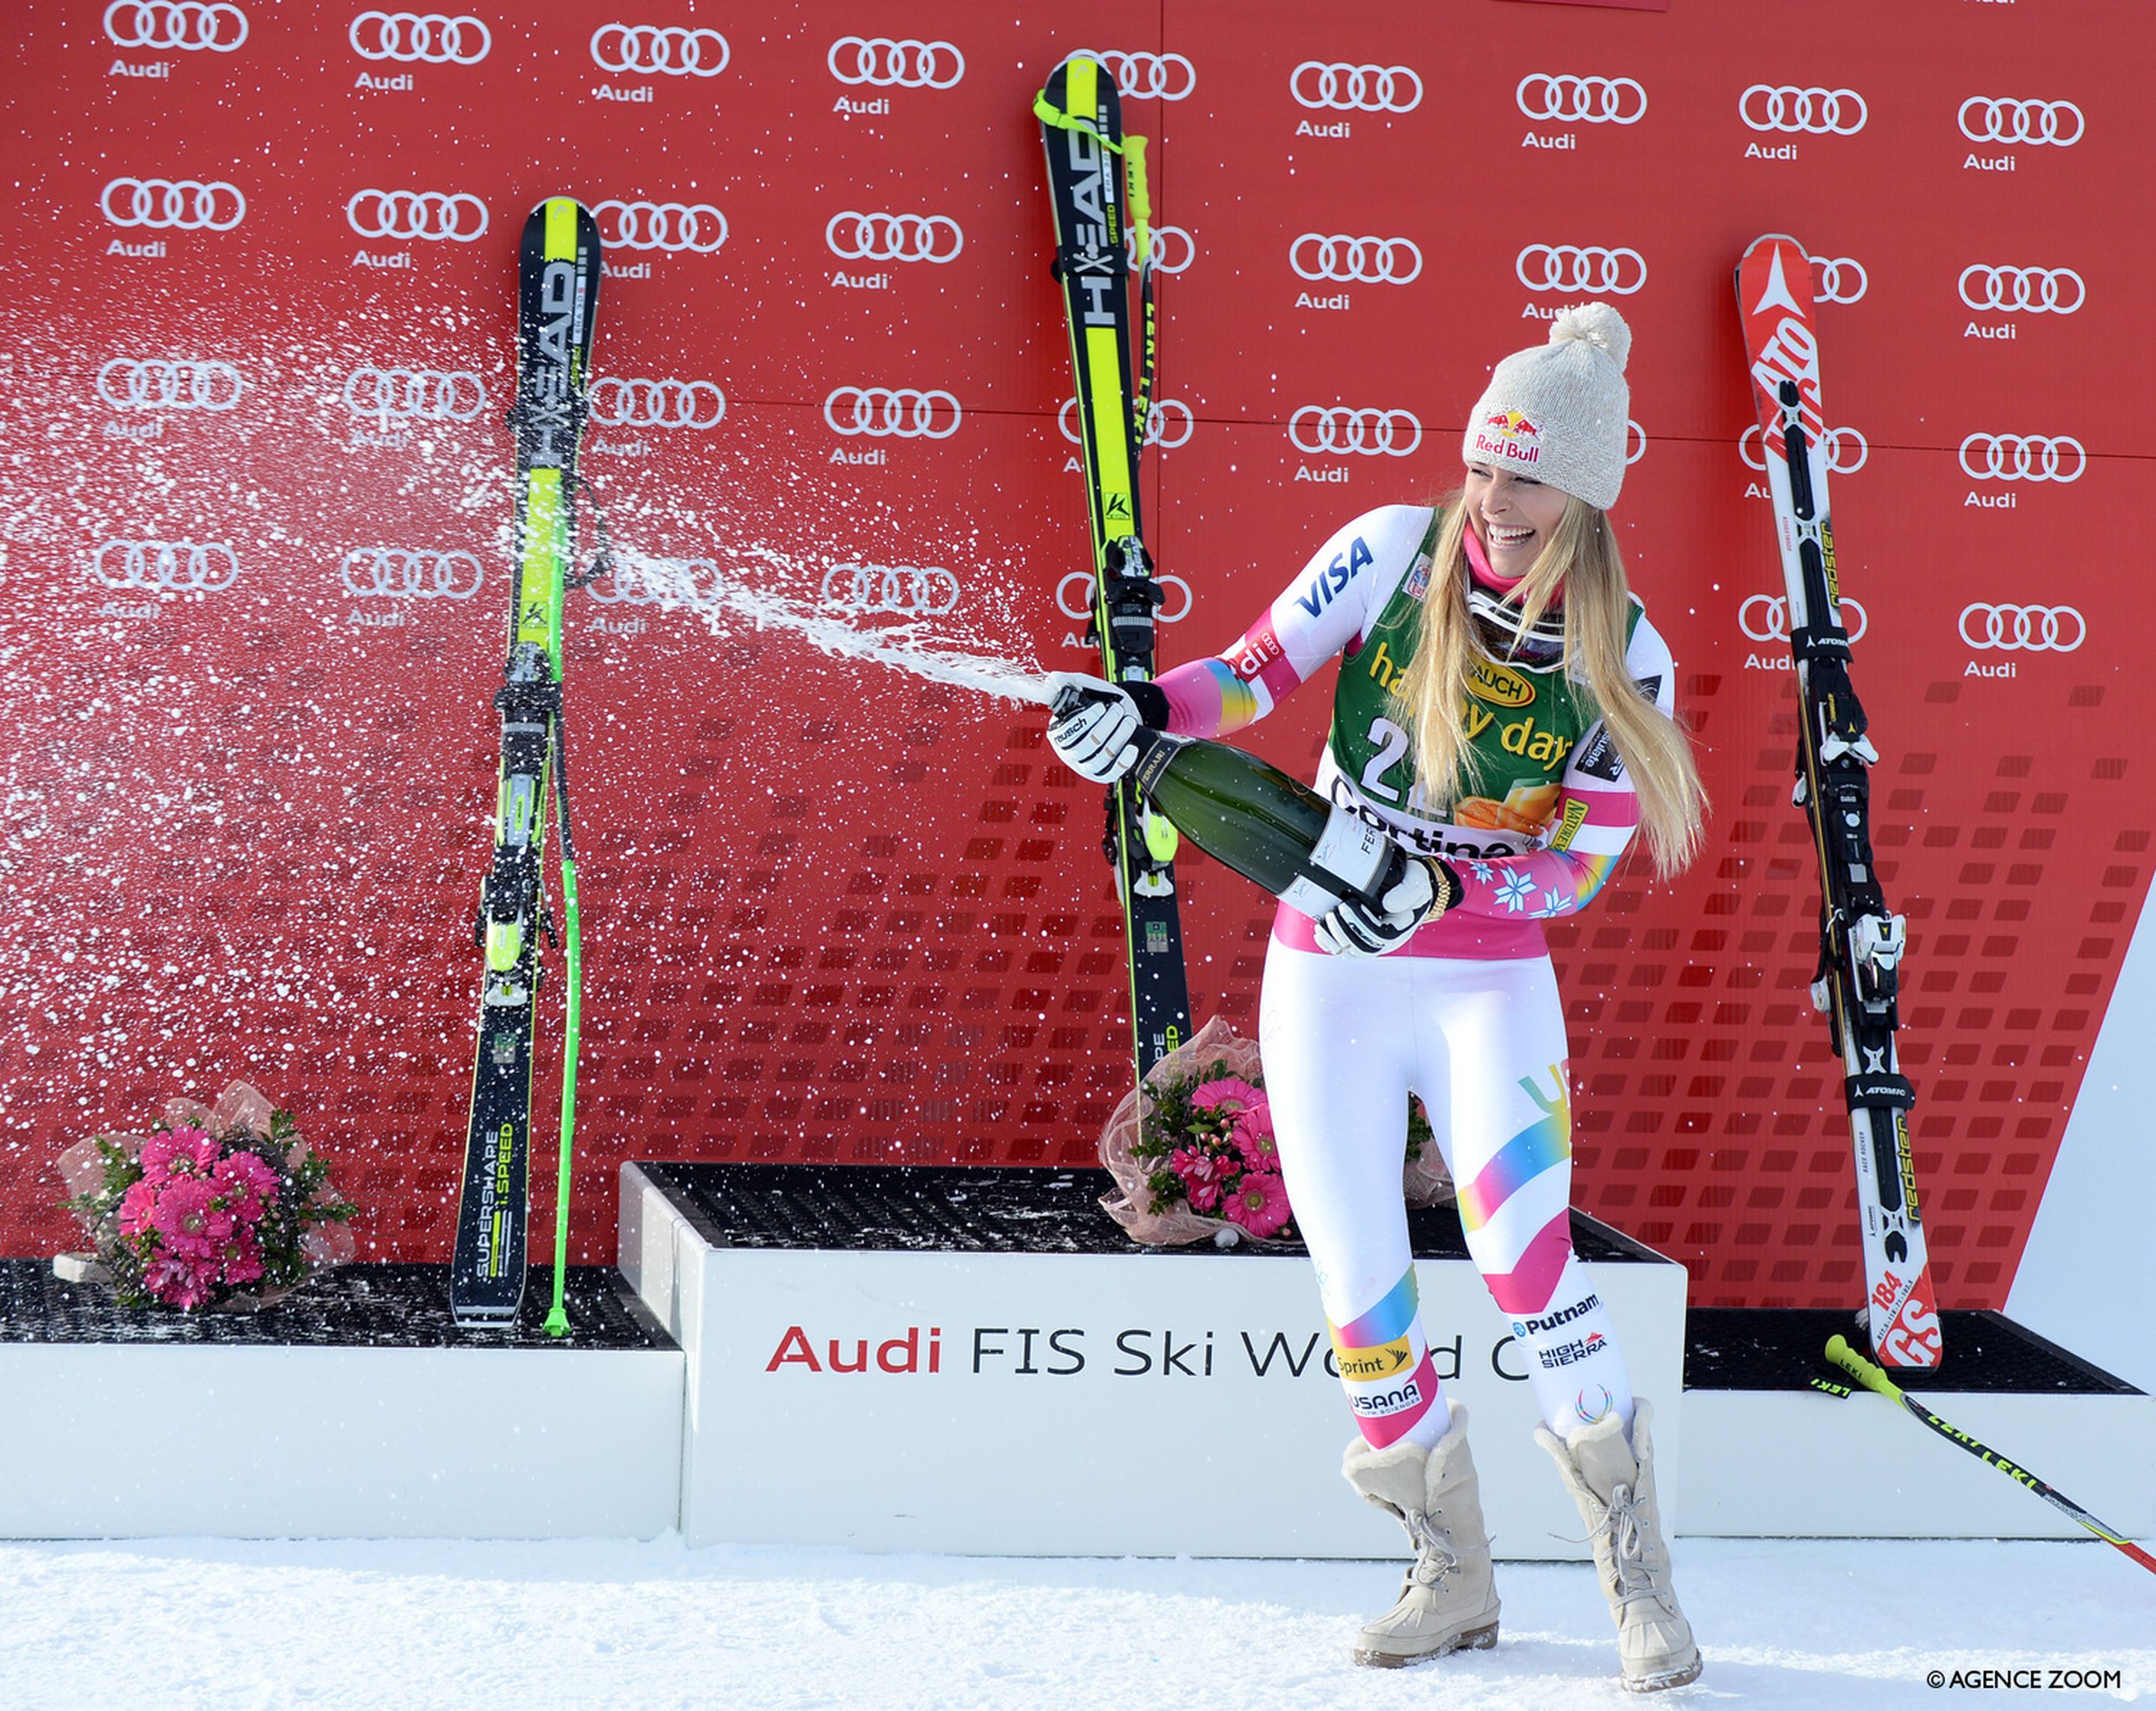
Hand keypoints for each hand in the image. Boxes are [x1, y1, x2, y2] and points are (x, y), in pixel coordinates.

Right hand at [1046, 671, 1141, 783]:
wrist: (1126, 714)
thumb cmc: (1103, 702)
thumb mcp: (1085, 687)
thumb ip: (1068, 682)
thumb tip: (1053, 681)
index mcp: (1060, 733)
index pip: (1063, 735)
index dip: (1083, 721)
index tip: (1099, 706)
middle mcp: (1071, 752)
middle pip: (1083, 747)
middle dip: (1105, 726)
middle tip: (1117, 710)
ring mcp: (1086, 765)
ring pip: (1099, 758)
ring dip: (1118, 737)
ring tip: (1128, 721)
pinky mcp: (1103, 774)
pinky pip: (1112, 773)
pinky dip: (1123, 761)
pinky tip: (1132, 747)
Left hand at [1313, 849, 1454, 957]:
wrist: (1410, 885)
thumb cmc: (1413, 883)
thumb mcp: (1416, 882)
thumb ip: (1407, 892)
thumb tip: (1388, 904)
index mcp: (1398, 929)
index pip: (1378, 937)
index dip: (1360, 924)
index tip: (1347, 905)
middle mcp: (1385, 940)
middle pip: (1362, 950)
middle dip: (1343, 934)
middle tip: (1331, 914)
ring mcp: (1371, 940)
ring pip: (1350, 953)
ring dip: (1333, 941)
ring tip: (1322, 924)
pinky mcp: (1360, 936)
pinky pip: (1343, 949)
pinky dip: (1329, 944)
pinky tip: (1320, 932)